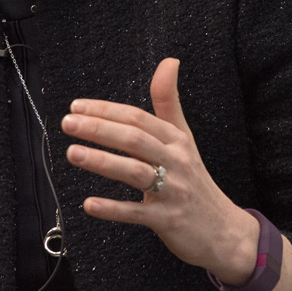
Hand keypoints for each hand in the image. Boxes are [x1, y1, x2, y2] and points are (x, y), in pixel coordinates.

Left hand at [65, 59, 257, 284]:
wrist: (223, 229)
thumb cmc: (194, 180)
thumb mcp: (184, 138)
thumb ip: (169, 102)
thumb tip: (169, 61)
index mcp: (177, 139)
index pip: (138, 118)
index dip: (107, 110)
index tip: (76, 106)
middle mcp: (177, 161)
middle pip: (135, 139)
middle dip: (99, 129)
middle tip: (68, 123)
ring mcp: (173, 191)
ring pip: (135, 172)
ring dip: (103, 162)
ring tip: (72, 153)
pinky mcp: (168, 220)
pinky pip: (137, 213)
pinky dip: (113, 208)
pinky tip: (89, 204)